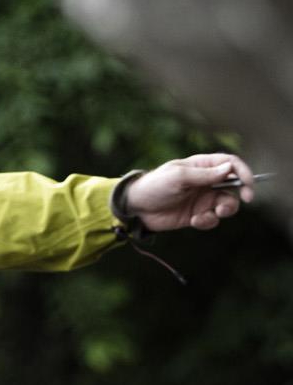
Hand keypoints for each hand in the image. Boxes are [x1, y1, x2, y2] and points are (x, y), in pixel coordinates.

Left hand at [123, 154, 255, 231]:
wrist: (136, 208)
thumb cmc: (154, 186)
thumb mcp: (179, 177)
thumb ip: (205, 175)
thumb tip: (229, 168)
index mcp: (201, 166)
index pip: (230, 164)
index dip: (243, 171)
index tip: (248, 184)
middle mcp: (206, 181)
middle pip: (235, 185)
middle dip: (242, 193)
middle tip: (245, 200)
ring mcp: (202, 199)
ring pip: (227, 204)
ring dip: (225, 210)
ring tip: (210, 214)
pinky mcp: (197, 215)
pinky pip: (213, 219)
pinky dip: (208, 221)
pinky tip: (194, 221)